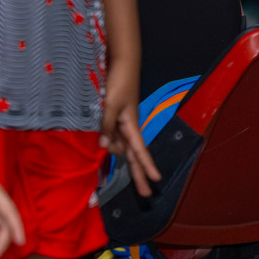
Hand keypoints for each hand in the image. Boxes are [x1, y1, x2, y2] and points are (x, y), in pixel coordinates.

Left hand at [101, 63, 161, 197]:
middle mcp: (128, 126)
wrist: (122, 63)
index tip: (156, 180)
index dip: (147, 166)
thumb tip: (103, 146)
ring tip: (102, 142)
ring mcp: (122, 121)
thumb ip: (106, 125)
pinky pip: (113, 135)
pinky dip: (108, 141)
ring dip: (113, 150)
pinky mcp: (115, 116)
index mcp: (131, 124)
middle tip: (147, 194)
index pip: (140, 150)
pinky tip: (102, 143)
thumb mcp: (110, 103)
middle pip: (135, 155)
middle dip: (140, 174)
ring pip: (119, 145)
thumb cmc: (119, 81)